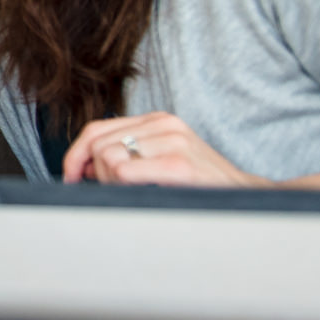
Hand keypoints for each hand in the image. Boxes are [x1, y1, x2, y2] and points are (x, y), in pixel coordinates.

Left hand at [62, 111, 267, 187]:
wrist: (248, 199)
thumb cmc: (201, 186)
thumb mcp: (161, 159)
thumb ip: (127, 154)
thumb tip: (81, 166)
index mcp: (157, 120)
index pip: (97, 129)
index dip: (76, 155)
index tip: (71, 177)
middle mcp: (164, 124)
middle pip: (97, 145)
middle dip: (96, 174)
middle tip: (116, 192)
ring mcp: (172, 141)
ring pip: (107, 159)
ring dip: (112, 184)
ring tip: (138, 193)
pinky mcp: (178, 164)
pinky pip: (123, 171)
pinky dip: (124, 187)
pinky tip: (146, 194)